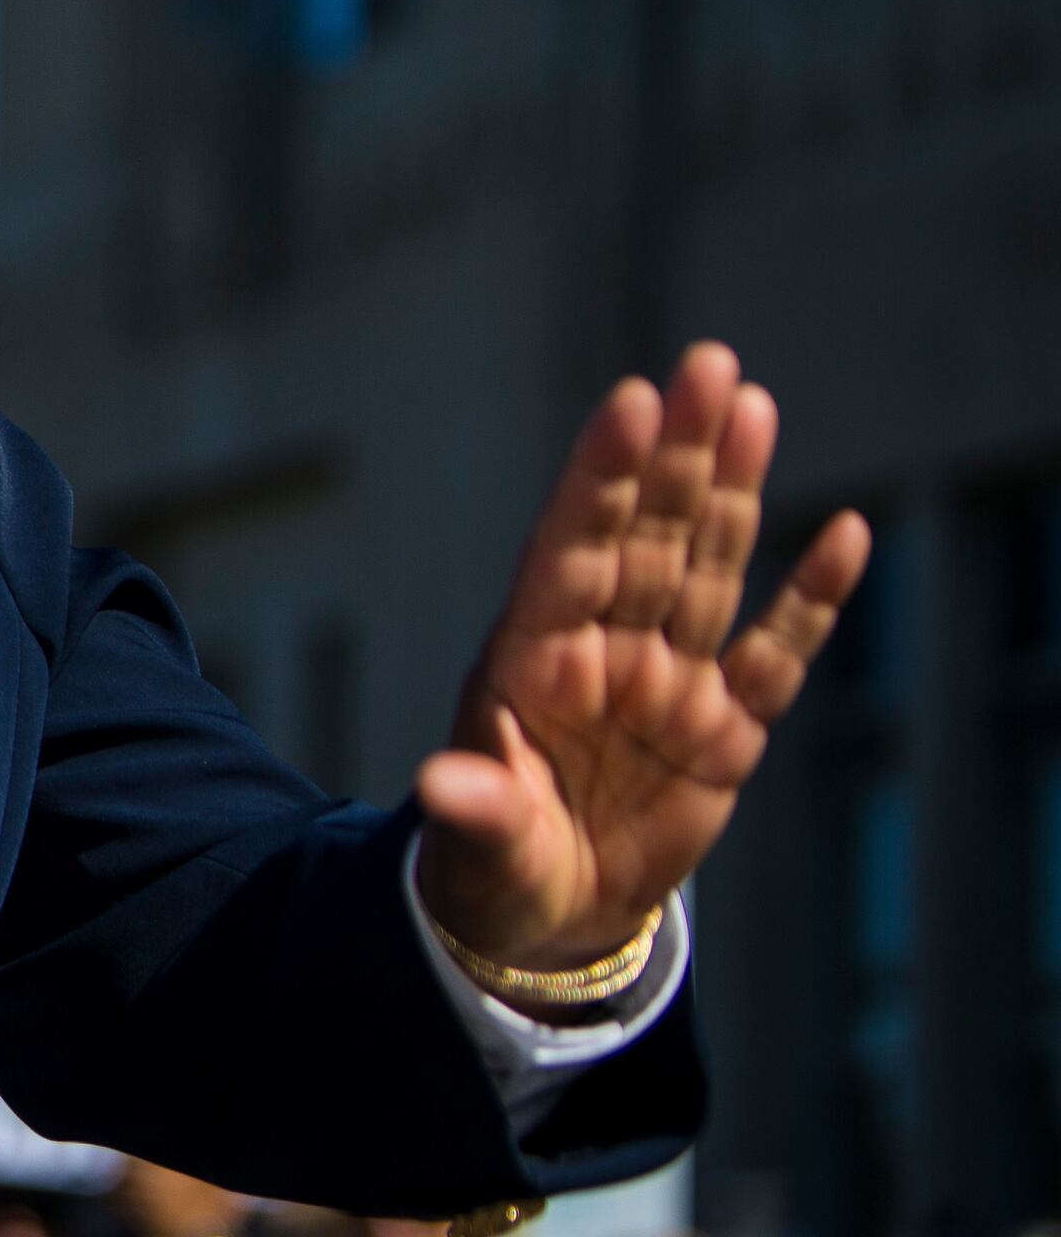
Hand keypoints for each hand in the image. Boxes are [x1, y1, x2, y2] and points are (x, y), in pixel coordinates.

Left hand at [413, 343, 870, 985]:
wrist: (543, 917)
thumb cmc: (493, 867)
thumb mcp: (479, 844)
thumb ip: (476, 808)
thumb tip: (440, 785)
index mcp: (534, 658)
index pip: (572, 548)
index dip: (600, 477)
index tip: (630, 401)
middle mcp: (604, 650)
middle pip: (648, 535)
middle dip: (676, 454)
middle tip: (708, 366)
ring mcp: (668, 683)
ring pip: (708, 568)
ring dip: (731, 491)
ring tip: (751, 405)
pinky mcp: (726, 730)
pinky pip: (776, 653)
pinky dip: (810, 597)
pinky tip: (843, 531)